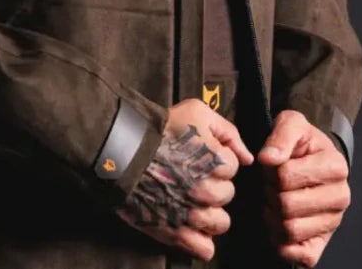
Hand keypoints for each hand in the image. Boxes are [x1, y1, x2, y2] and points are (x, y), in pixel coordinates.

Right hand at [116, 99, 254, 260]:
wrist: (115, 149)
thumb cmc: (153, 129)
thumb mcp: (195, 112)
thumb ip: (228, 131)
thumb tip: (247, 156)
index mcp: (217, 163)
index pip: (233, 168)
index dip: (216, 161)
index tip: (198, 159)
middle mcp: (207, 191)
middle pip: (226, 195)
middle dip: (213, 187)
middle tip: (190, 179)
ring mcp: (191, 214)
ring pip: (220, 223)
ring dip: (209, 214)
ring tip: (189, 203)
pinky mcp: (173, 232)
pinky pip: (203, 249)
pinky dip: (200, 242)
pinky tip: (190, 228)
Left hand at [258, 110, 349, 267]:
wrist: (310, 162)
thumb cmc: (299, 145)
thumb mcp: (291, 125)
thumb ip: (281, 134)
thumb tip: (269, 158)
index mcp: (336, 167)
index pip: (285, 176)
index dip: (271, 172)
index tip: (276, 168)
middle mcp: (341, 196)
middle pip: (286, 205)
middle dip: (270, 195)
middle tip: (273, 188)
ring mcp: (334, 221)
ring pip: (289, 230)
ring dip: (272, 218)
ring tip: (275, 204)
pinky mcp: (324, 241)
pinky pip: (303, 256)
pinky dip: (284, 246)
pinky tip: (278, 229)